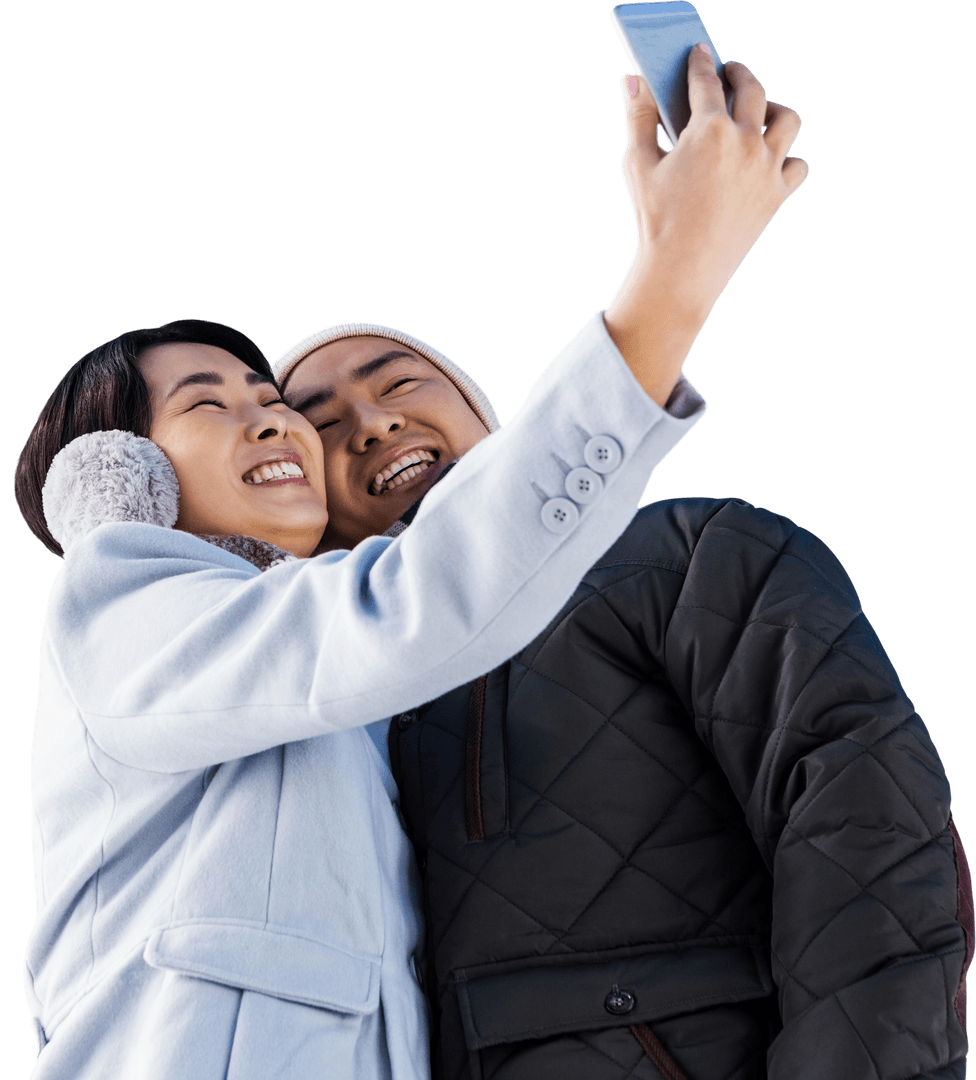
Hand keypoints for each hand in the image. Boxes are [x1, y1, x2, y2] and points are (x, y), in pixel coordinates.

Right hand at [605, 44, 807, 405]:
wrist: (681, 273)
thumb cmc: (656, 219)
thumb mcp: (639, 166)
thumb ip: (638, 118)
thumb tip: (632, 81)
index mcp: (709, 128)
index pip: (707, 80)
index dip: (700, 62)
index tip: (699, 53)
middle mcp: (746, 141)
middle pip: (753, 88)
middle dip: (739, 74)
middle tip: (730, 73)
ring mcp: (767, 167)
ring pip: (787, 119)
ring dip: (773, 109)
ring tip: (758, 113)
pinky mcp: (778, 194)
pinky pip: (797, 164)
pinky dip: (787, 159)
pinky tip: (768, 161)